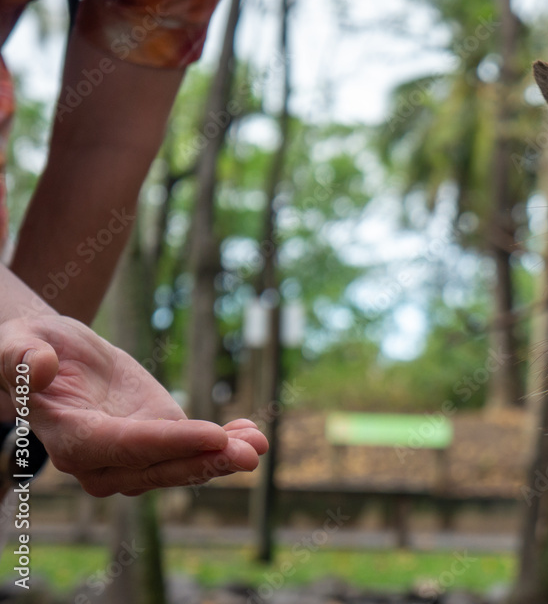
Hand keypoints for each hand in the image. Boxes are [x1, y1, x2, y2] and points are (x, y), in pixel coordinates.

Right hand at [0, 315, 267, 496]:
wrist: (51, 355)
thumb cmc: (28, 349)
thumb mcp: (16, 345)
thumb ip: (22, 360)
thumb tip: (42, 367)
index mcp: (69, 438)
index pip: (123, 447)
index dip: (169, 443)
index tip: (212, 434)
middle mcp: (102, 460)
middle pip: (158, 467)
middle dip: (205, 461)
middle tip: (248, 453)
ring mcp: (132, 456)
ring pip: (181, 465)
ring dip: (222, 457)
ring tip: (258, 443)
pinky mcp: (156, 441)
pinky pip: (192, 450)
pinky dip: (224, 444)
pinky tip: (253, 433)